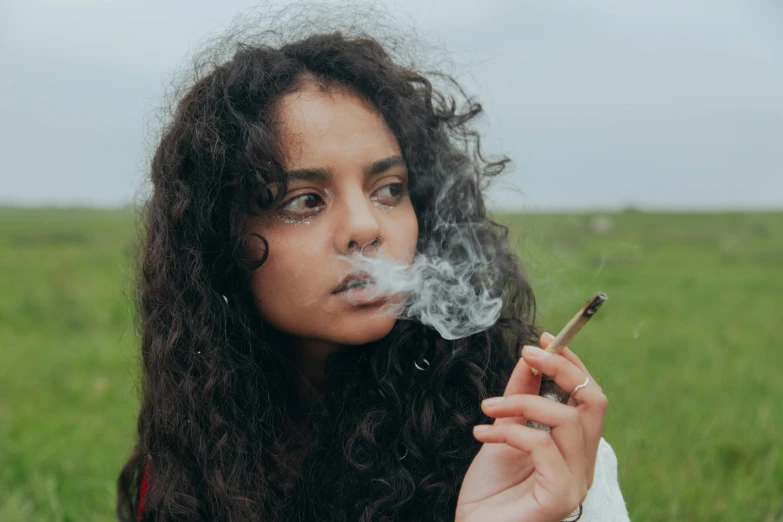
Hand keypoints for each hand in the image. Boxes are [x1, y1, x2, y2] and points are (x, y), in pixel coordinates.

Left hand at [455, 333, 607, 521]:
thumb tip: (531, 357)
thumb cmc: (489, 489)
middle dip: (561, 368)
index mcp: (576, 448)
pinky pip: (543, 446)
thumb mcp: (504, 430)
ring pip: (567, 419)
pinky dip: (511, 432)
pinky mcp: (560, 498)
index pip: (590, 396)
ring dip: (521, 402)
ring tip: (488, 408)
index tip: (543, 338)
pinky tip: (483, 436)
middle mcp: (584, 465)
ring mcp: (576, 483)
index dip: (571, 363)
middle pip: (594, 401)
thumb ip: (520, 396)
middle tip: (527, 353)